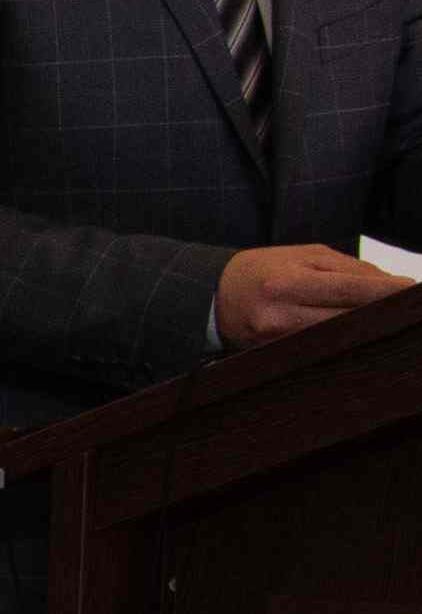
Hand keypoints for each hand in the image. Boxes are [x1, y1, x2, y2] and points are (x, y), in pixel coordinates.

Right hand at [219, 245, 402, 346]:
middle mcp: (281, 314)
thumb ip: (349, 268)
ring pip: (339, 338)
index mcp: (287, 281)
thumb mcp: (303, 256)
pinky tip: (360, 335)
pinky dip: (345, 342)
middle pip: (349, 318)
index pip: (351, 288)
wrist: (212, 296)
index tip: (416, 292)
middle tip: (411, 310)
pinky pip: (321, 350)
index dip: (388, 292)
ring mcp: (277, 341)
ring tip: (390, 321)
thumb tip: (393, 284)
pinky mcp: (276, 357)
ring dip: (368, 329)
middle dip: (384, 313)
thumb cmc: (262, 269)